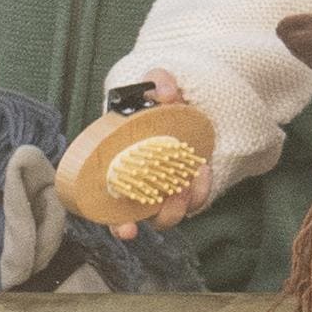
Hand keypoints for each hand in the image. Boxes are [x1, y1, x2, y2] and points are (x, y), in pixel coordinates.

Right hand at [58, 95, 214, 233]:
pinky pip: (194, 201)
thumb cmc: (154, 100)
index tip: (127, 230)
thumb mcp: (153, 84)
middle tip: (170, 200)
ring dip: (181, 206)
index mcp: (117, 170)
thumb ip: (157, 81)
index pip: (108, 208)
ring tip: (189, 180)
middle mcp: (137, 187)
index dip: (115, 224)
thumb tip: (166, 96)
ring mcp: (162, 190)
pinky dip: (199, 190)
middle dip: (158, 218)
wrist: (180, 106)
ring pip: (171, 215)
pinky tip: (202, 170)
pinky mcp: (186, 188)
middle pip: (144, 220)